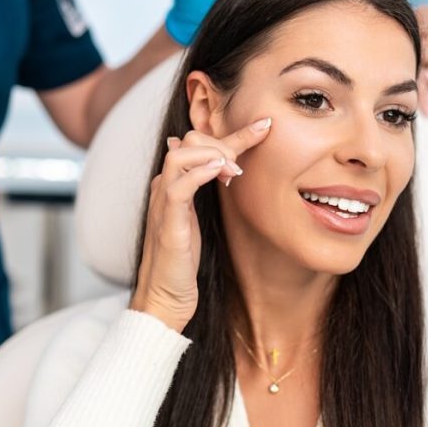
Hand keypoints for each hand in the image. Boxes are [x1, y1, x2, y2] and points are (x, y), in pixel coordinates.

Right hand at [130, 118, 271, 331]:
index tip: (265, 127)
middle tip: (244, 165)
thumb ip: (205, 195)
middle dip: (223, 143)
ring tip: (235, 172)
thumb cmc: (182, 265)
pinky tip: (222, 173)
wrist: (163, 299)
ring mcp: (163, 204)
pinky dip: (200, 173)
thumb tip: (217, 168)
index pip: (199, 144)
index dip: (234, 133)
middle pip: (189, 141)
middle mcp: (164, 188)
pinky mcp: (167, 223)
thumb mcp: (198, 222)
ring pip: (180, 155)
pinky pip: (178, 186)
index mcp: (173, 185)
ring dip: (213, 155)